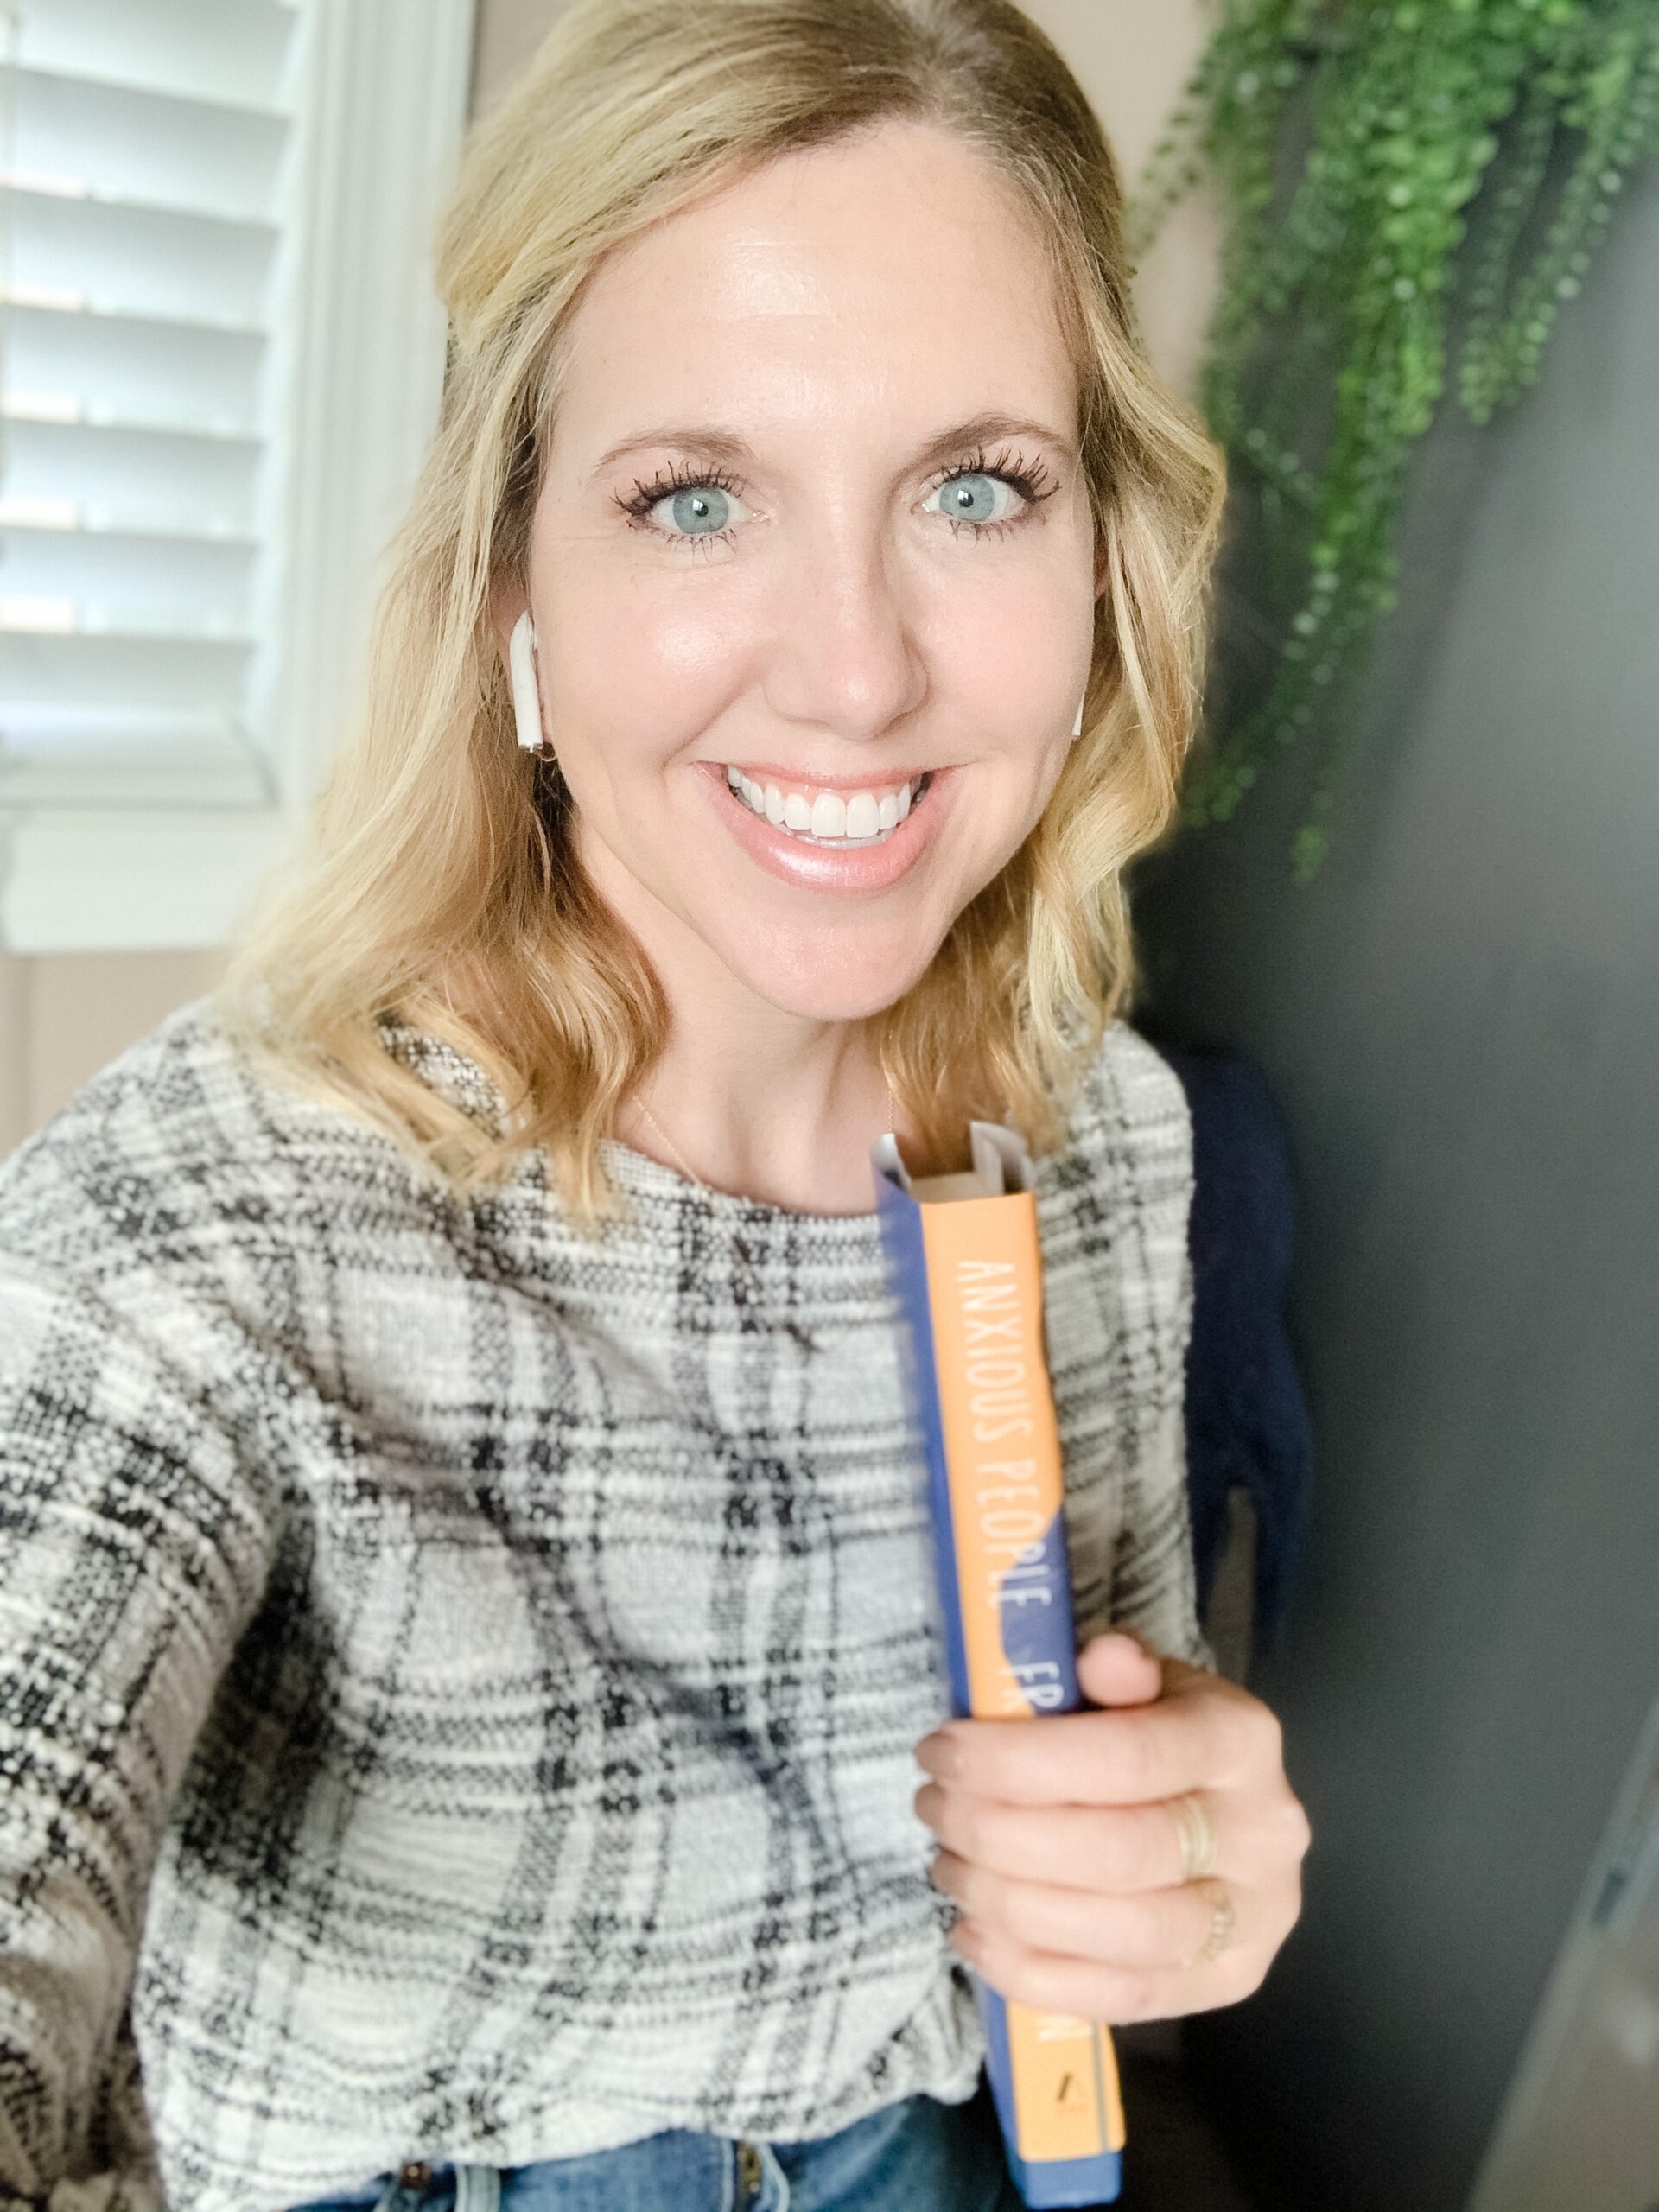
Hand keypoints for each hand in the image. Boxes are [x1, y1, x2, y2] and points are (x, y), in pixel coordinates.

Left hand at [912, 1630, 1310, 2023]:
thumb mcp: (1136, 1680)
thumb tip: (1102, 1659)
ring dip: (1009, 1905)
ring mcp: (1253, 1920)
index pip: (1127, 1758)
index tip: (942, 1752)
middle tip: (933, 1808)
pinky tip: (975, 1933)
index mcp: (1240, 1740)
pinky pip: (1121, 1998)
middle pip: (1119, 1853)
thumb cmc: (1153, 1731)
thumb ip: (1113, 1671)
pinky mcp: (1227, 1983)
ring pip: (1120, 1934)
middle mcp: (1263, 1834)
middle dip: (1001, 1835)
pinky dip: (1031, 1972)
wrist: (1216, 1806)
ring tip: (949, 1865)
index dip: (1020, 1762)